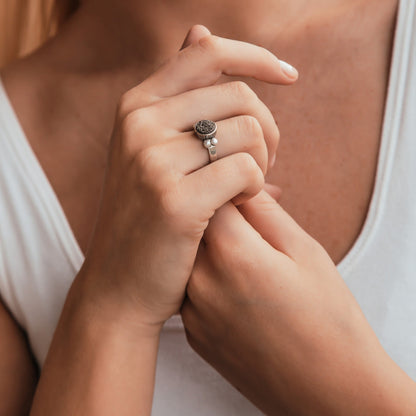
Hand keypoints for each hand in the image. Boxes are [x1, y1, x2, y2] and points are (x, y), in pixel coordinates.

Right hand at [77, 25, 297, 332]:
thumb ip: (179, 95)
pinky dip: (256, 188)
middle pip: (239, 95)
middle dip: (269, 130)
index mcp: (136, 105)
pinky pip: (247, 170)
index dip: (256, 57)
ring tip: (248, 188)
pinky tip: (240, 205)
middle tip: (265, 163)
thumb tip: (201, 29)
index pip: (207, 52)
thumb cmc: (147, 218)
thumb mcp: (151, 150)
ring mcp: (152, 159)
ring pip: (249, 132)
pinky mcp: (173, 199)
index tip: (289, 75)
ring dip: (264, 161)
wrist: (119, 284)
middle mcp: (139, 122)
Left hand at [182, 191, 415, 414]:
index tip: (243, 190)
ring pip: (189, 256)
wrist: (327, 391)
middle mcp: (200, 282)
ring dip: (210, 246)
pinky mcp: (193, 334)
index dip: (228, 185)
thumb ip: (265, 211)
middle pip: (195, 224)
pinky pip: (191, 288)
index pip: (210, 194)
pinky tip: (238, 287)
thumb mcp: (305, 252)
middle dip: (218, 213)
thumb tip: (242, 185)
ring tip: (246, 255)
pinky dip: (208, 277)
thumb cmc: (327, 320)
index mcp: (232, 254)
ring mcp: (192, 312)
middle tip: (248, 221)